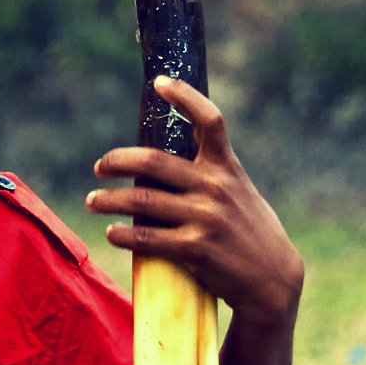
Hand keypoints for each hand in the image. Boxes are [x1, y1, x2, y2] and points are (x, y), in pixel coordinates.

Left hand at [85, 76, 303, 328]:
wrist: (273, 281)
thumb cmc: (250, 234)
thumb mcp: (240, 194)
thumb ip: (211, 175)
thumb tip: (163, 163)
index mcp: (227, 168)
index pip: (210, 120)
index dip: (184, 96)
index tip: (159, 82)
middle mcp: (216, 188)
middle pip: (152, 161)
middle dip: (117, 161)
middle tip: (100, 166)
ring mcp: (206, 218)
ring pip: (141, 201)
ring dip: (108, 200)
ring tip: (92, 201)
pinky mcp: (196, 249)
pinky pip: (146, 237)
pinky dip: (123, 234)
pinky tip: (112, 233)